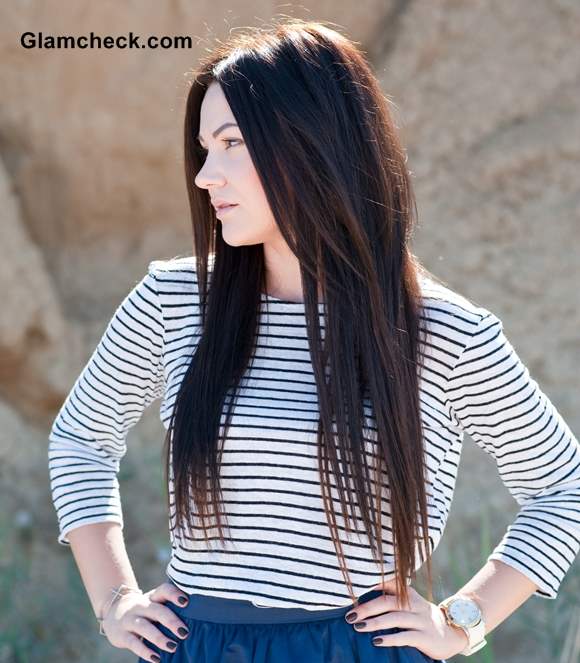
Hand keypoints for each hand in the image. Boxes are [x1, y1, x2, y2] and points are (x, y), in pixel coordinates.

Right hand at [100, 581, 191, 661]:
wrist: (113, 612)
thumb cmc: (144, 609)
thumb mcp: (154, 604)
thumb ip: (169, 608)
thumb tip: (197, 619)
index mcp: (152, 596)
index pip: (164, 590)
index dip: (174, 594)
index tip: (186, 602)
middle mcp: (141, 605)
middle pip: (157, 611)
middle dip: (171, 621)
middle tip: (184, 632)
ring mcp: (130, 619)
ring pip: (145, 627)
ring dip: (159, 638)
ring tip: (173, 647)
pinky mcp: (121, 634)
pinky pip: (133, 643)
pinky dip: (145, 651)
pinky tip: (156, 658)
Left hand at [344, 580, 469, 660]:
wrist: (452, 634)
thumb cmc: (421, 618)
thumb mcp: (409, 603)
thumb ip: (391, 598)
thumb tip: (360, 598)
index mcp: (408, 593)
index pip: (388, 583)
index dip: (371, 584)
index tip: (353, 589)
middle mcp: (415, 604)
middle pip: (388, 602)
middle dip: (367, 608)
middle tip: (350, 615)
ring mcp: (421, 620)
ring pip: (395, 618)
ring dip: (375, 623)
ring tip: (358, 626)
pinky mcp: (426, 636)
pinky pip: (405, 636)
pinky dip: (390, 638)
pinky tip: (376, 641)